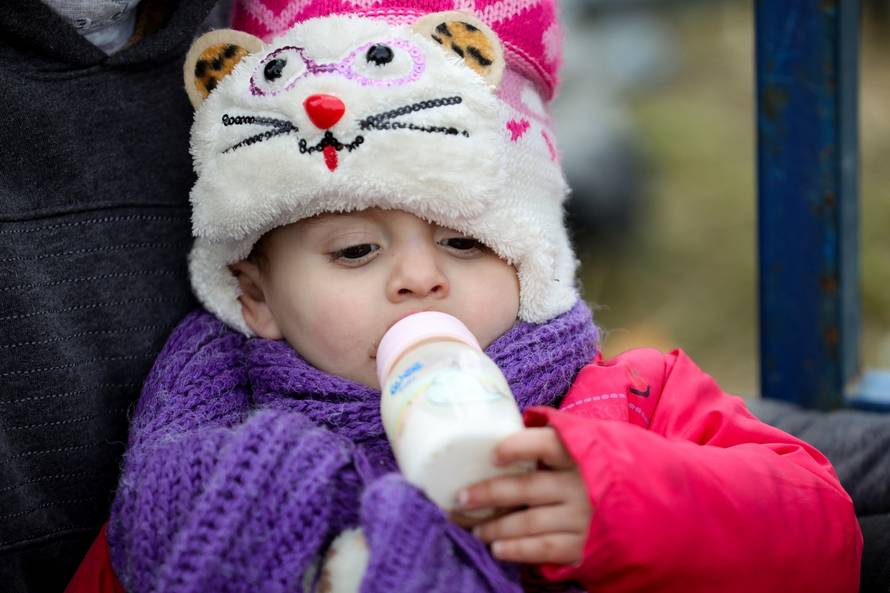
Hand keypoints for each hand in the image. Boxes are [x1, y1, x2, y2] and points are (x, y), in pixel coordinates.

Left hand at [457, 427, 590, 565]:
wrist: (643, 503)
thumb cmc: (599, 468)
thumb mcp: (585, 443)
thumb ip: (550, 439)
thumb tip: (502, 436)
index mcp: (578, 453)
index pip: (545, 444)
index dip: (517, 447)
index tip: (492, 455)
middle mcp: (580, 484)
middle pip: (526, 488)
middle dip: (488, 493)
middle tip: (461, 498)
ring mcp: (583, 517)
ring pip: (528, 522)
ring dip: (496, 527)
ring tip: (475, 528)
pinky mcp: (584, 544)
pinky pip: (543, 548)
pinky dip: (517, 549)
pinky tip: (497, 548)